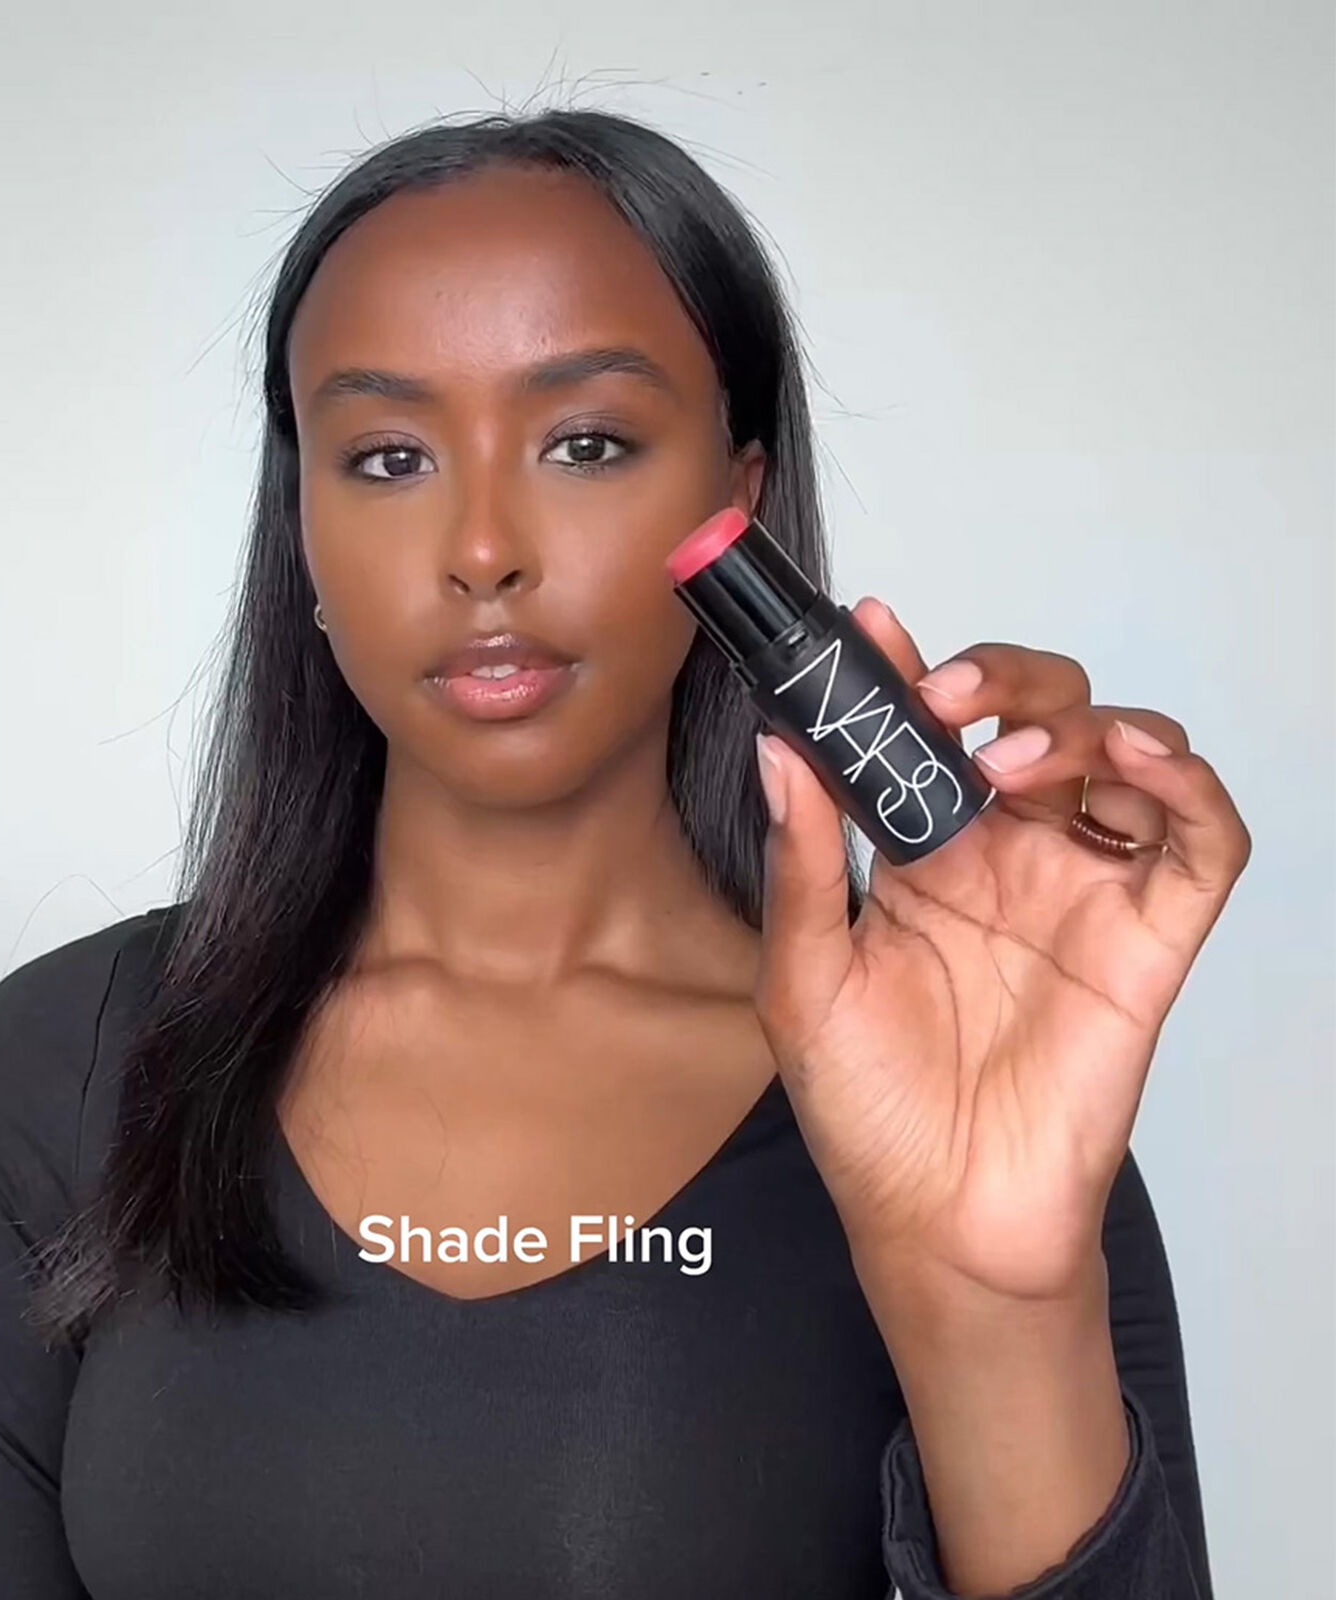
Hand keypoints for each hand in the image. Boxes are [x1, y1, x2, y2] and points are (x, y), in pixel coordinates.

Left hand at [752, 597, 1251, 1302]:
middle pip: (1032, 717)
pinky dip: (1187, 784)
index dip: (904, 674)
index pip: (925, 736)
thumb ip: (804, 863)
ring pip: (1118, 753)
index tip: (869, 629)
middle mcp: (1005, 856)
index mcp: (920, 856)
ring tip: (1010, 761)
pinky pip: (1200, 840)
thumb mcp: (806, 978)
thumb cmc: (867, 1108)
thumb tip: (781, 750)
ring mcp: (1081, 890)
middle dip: (999, 681)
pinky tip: (1136, 759)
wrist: (935, 1218)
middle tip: (948, 700)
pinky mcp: (1149, 938)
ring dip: (1076, 724)